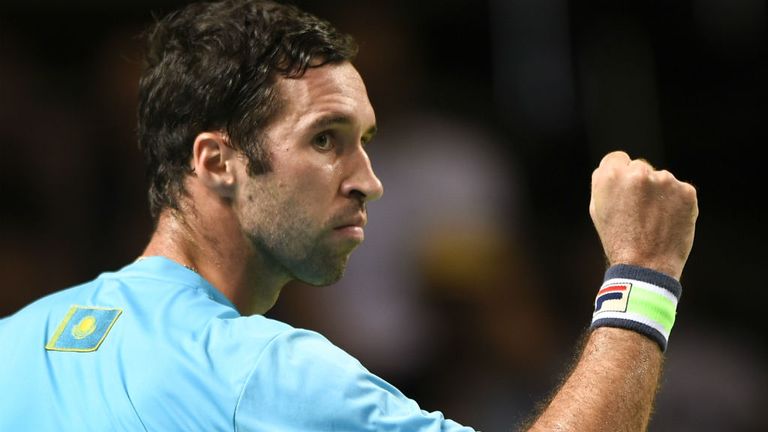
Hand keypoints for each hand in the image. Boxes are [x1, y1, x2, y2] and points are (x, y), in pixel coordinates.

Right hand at [589, 151, 697, 279]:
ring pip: (662, 180)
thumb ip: (606, 183)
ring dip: (660, 194)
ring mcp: (665, 180)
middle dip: (640, 184)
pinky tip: (668, 222)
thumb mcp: (598, 209)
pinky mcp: (686, 191)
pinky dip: (676, 204)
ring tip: (653, 221)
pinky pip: (680, 191)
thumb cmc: (617, 240)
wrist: (645, 266)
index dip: (620, 175)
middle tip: (638, 211)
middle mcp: (637, 172)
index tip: (624, 192)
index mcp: (610, 175)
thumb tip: (619, 168)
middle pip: (640, 167)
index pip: (618, 158)